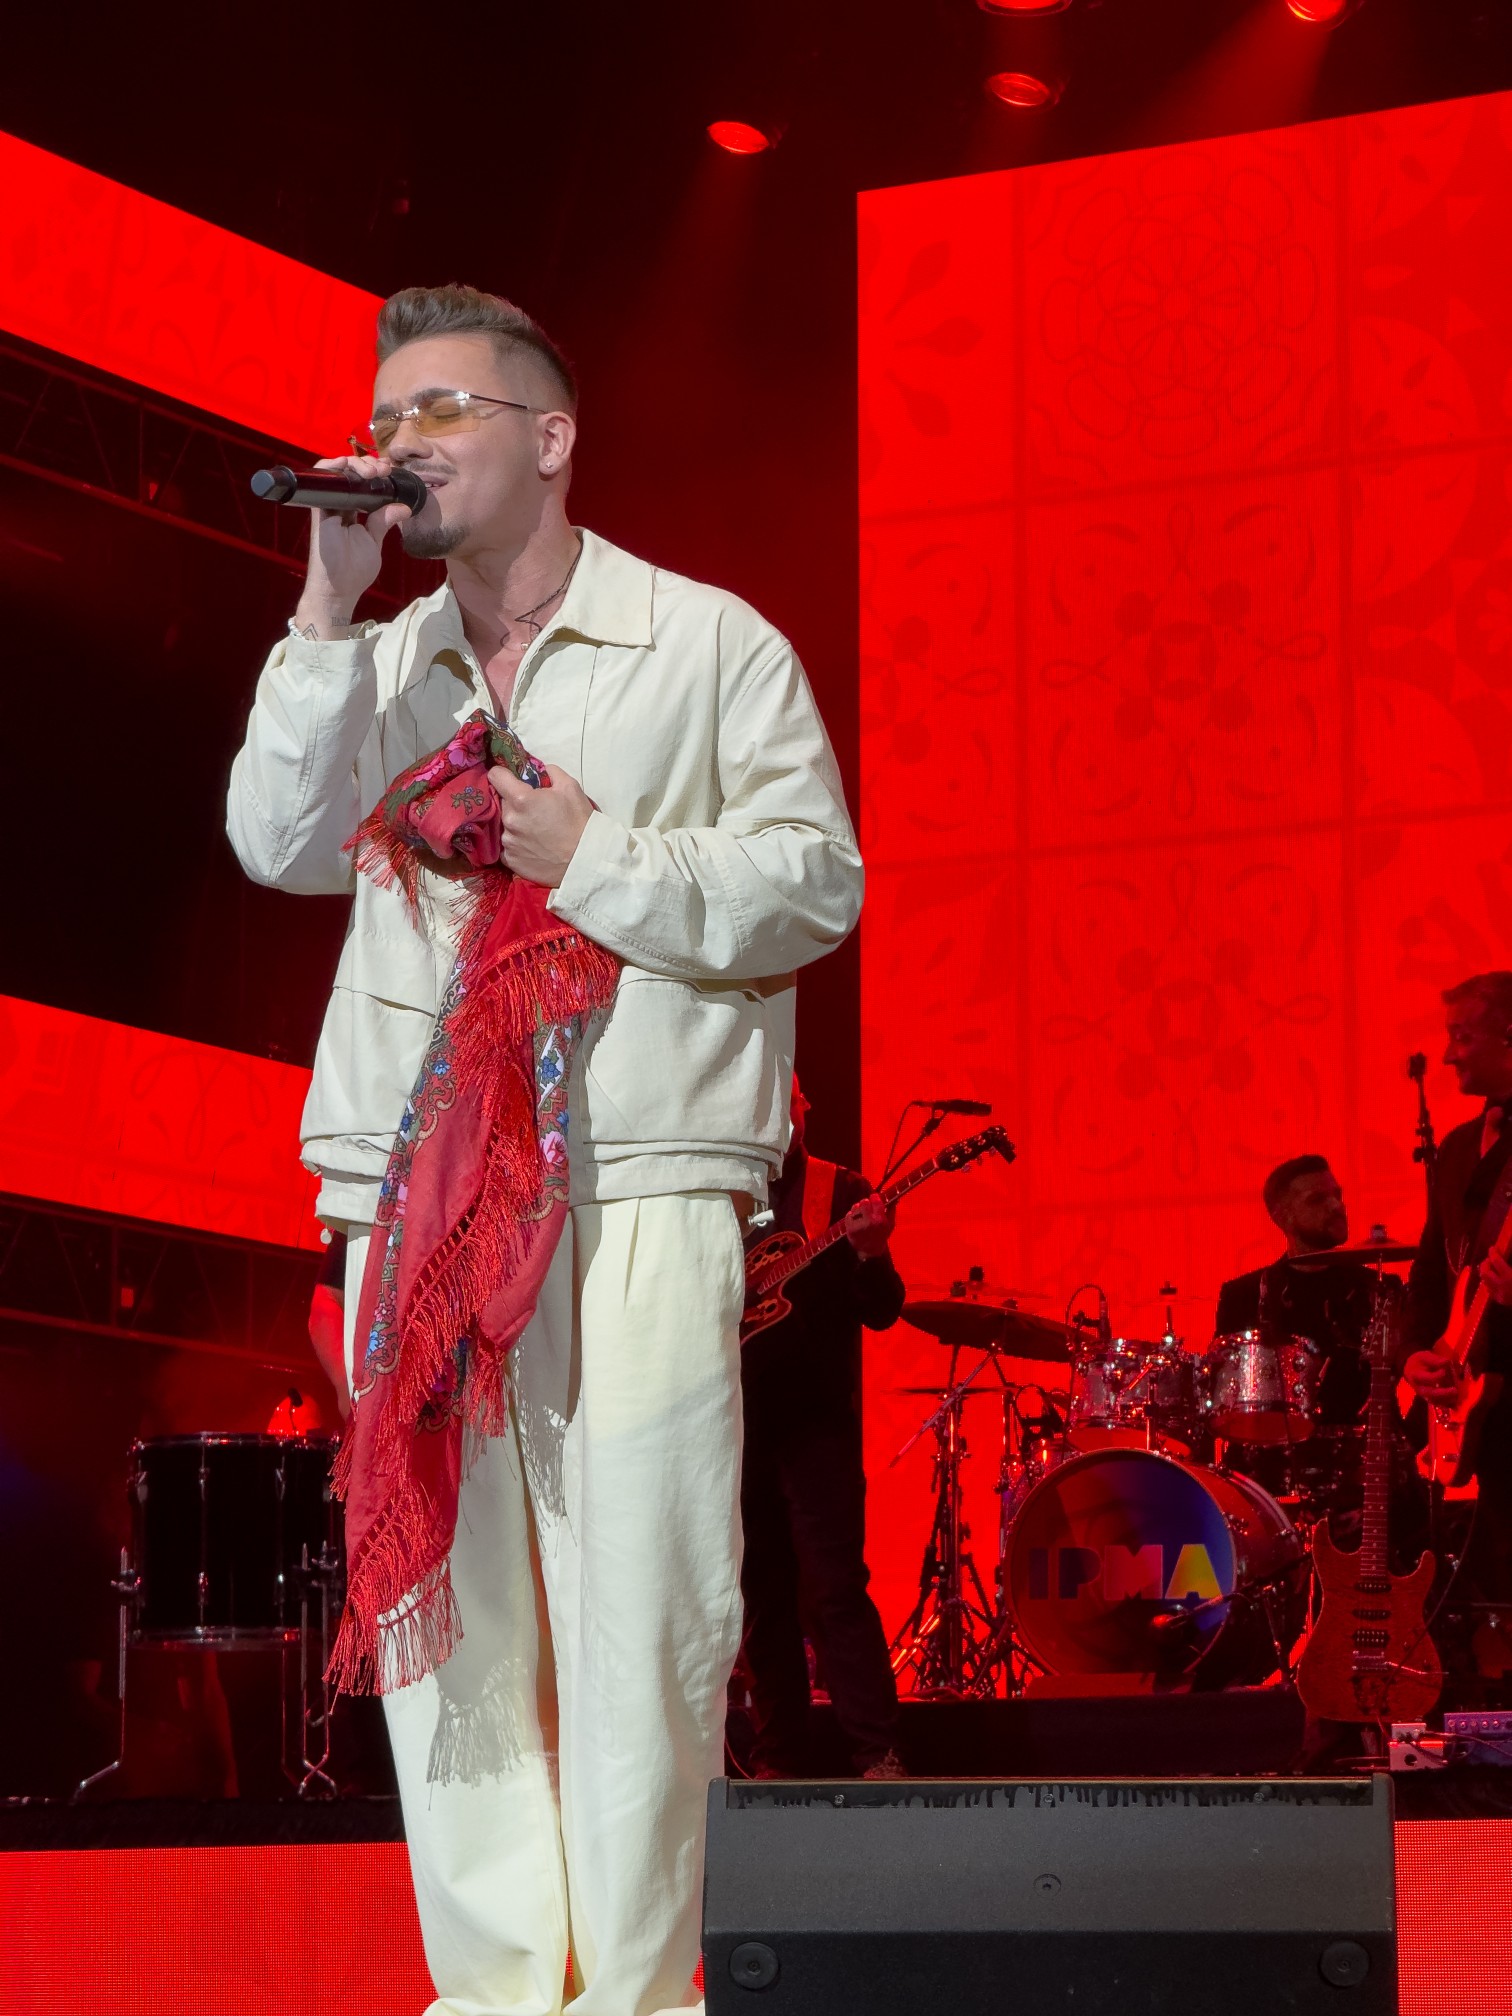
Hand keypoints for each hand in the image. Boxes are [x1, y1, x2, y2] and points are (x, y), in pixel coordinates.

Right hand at [293, 452, 414, 634]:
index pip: (361, 484)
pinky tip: (348, 465)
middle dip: (368, 465)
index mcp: (351, 511)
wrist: (338, 589)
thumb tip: (404, 507)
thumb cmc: (354, 571)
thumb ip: (384, 521)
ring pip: (336, 471)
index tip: (390, 472)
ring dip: (355, 463)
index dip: (374, 474)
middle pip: (349, 474)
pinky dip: (332, 466)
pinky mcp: (318, 508)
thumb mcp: (374, 541)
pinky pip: (320, 479)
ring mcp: (327, 505)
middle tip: (384, 469)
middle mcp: (337, 505)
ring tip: (372, 471)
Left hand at [488, 764, 594, 886]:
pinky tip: (534, 847)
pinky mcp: (510, 860)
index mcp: (521, 799)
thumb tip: (541, 770)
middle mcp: (509, 820)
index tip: (510, 779)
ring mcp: (508, 842)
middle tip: (535, 810)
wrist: (585, 860)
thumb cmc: (579, 822)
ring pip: (505, 825)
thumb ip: (550, 772)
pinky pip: (508, 846)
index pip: (495, 776)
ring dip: (516, 825)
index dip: (503, 774)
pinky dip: (518, 844)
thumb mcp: (571, 787)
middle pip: (502, 802)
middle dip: (515, 803)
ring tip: (537, 832)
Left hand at [843, 1194, 894, 1258]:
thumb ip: (891, 1211)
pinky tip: (856, 1221)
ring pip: (855, 1207)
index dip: (874, 1197)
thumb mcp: (890, 1225)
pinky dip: (852, 1215)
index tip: (874, 1198)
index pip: (875, 1200)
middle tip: (868, 1208)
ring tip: (861, 1215)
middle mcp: (869, 1222)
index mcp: (880, 1220)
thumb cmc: (881, 1236)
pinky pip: (849, 1214)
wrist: (870, 1251)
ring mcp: (857, 1225)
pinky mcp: (849, 1228)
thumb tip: (894, 1198)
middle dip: (866, 1203)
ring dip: (858, 1209)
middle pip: (864, 1202)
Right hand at [1402, 1348, 1460, 1404]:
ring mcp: (1424, 1395)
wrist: (1412, 1370)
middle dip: (1443, 1393)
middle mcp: (1419, 1387)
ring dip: (1447, 1400)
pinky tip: (1455, 1403)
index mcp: (1416, 1375)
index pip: (1426, 1378)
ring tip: (1457, 1397)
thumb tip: (1446, 1361)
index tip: (1444, 1371)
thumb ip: (1435, 1360)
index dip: (1436, 1376)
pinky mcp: (1429, 1399)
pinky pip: (1438, 1404)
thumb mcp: (1424, 1357)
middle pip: (1430, 1393)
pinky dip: (1447, 1405)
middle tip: (1455, 1390)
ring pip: (1435, 1401)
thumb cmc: (1420, 1362)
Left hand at [1482, 1249, 1511, 1306]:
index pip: (1496, 1261)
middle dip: (1485, 1263)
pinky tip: (1495, 1278)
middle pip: (1484, 1272)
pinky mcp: (1499, 1300)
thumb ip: (1509, 1264)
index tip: (1492, 1248)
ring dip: (1486, 1272)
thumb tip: (1507, 1248)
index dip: (1493, 1253)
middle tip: (1490, 1258)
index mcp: (1510, 1277)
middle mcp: (1501, 1286)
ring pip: (1484, 1280)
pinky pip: (1489, 1289)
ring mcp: (1499, 1295)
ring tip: (1492, 1267)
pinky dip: (1489, 1282)